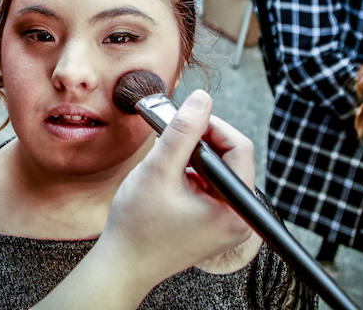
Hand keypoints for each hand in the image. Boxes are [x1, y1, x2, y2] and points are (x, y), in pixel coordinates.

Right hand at [99, 90, 254, 289]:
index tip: (184, 118)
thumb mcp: (159, 170)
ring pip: (219, 170)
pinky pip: (211, 186)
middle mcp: (240, 219)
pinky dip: (191, 173)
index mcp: (235, 209)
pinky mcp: (215, 224)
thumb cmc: (138, 226)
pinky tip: (169, 177)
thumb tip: (201, 99)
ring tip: (167, 160)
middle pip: (232, 158)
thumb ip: (182, 131)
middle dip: (201, 141)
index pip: (240, 147)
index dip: (212, 126)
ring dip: (194, 156)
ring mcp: (228, 223)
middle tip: (172, 135)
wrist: (123, 263)